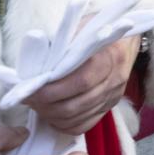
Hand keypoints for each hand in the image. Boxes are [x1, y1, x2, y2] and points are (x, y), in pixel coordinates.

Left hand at [24, 35, 139, 135]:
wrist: (125, 40)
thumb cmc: (99, 30)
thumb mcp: (81, 29)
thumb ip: (62, 45)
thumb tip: (33, 61)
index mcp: (110, 57)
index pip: (80, 82)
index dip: (52, 91)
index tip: (30, 90)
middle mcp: (114, 80)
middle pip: (75, 105)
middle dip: (46, 106)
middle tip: (28, 99)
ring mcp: (113, 96)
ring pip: (77, 118)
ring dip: (51, 115)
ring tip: (38, 105)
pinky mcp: (109, 107)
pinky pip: (84, 126)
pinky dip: (64, 124)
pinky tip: (53, 114)